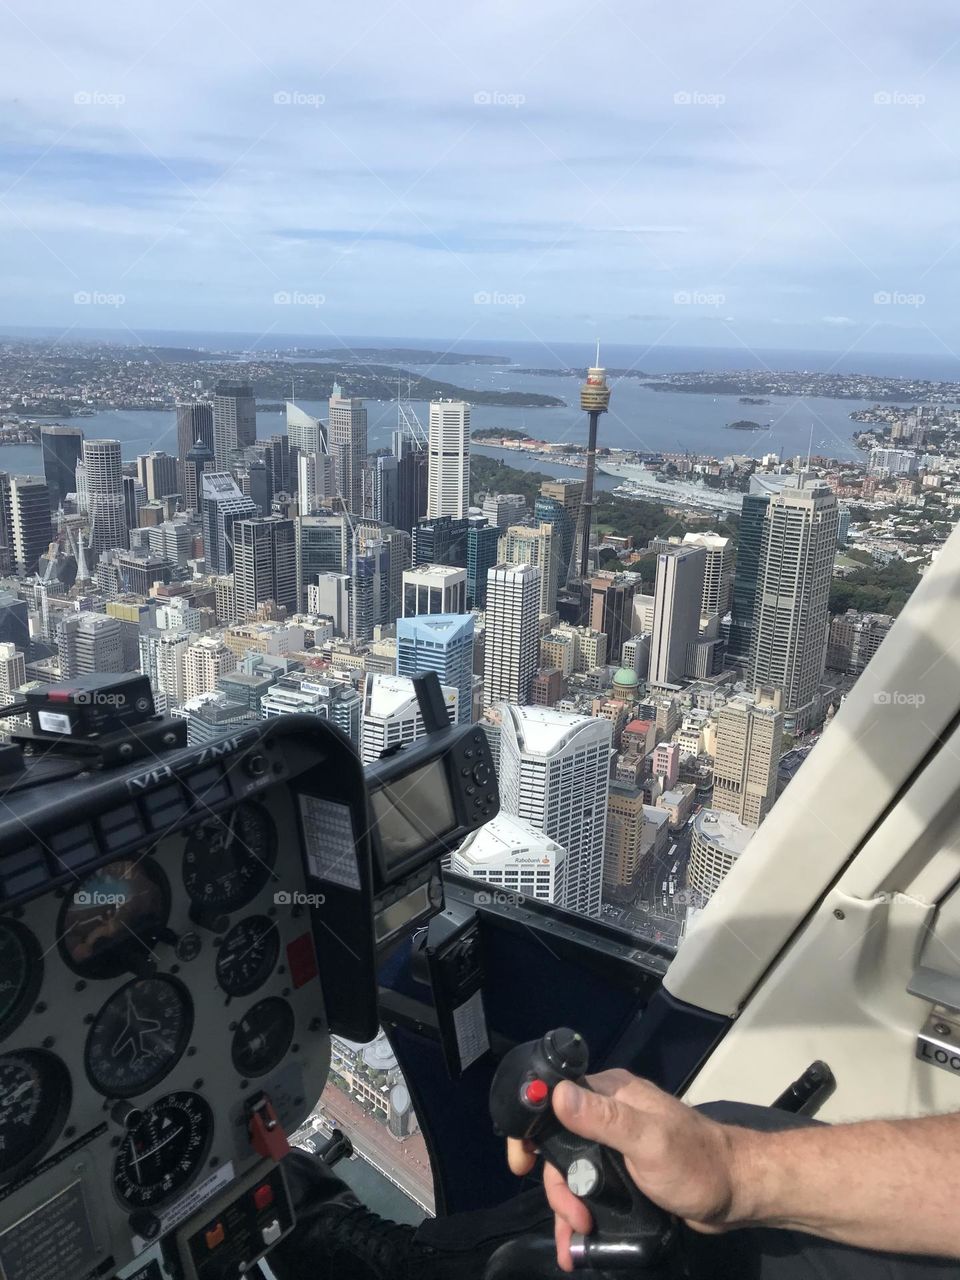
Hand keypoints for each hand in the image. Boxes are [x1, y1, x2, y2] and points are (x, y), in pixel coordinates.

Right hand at [507, 1069, 743, 1271]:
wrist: (735, 1194)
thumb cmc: (695, 1162)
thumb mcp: (648, 1140)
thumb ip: (603, 1119)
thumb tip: (555, 1094)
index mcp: (610, 1093)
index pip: (554, 1099)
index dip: (532, 1129)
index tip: (521, 1163)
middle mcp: (607, 1114)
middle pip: (559, 1148)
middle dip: (559, 1188)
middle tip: (574, 1218)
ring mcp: (614, 1146)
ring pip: (572, 1175)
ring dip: (567, 1211)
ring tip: (575, 1245)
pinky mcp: (623, 1175)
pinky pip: (589, 1192)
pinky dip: (580, 1217)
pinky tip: (579, 1245)